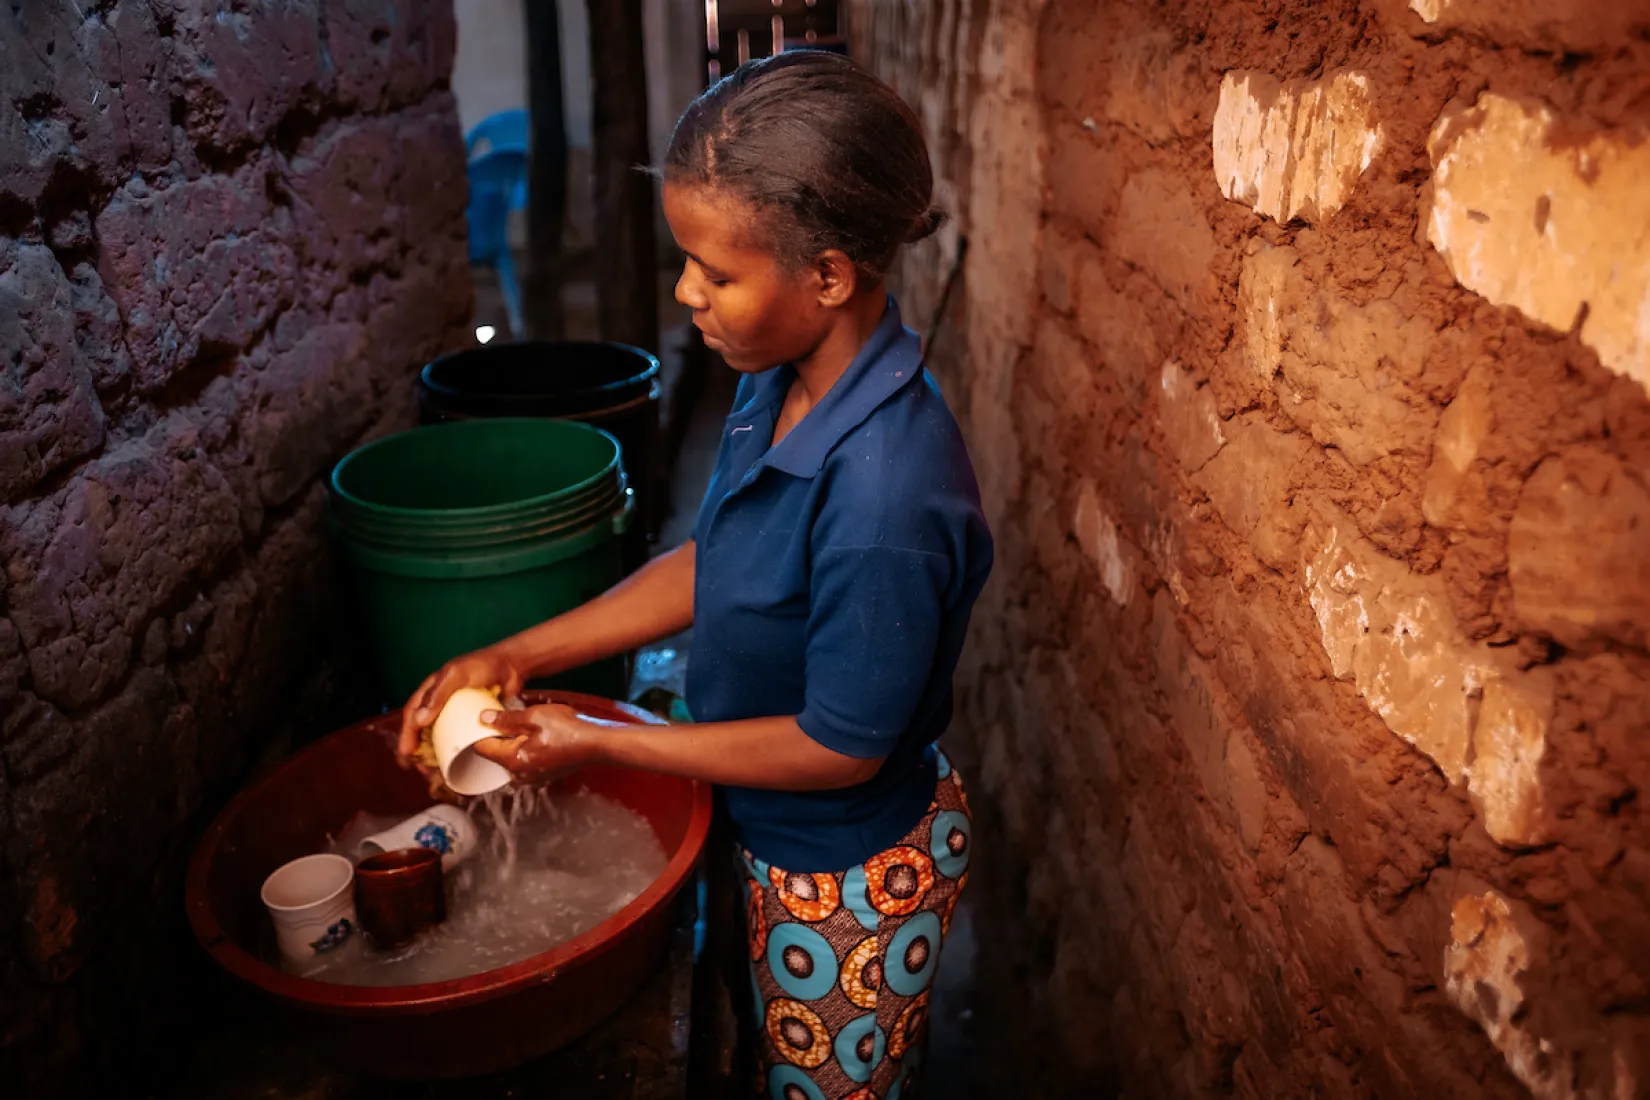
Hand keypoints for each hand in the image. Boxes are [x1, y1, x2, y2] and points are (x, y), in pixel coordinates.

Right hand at [396, 647, 526, 767]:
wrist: (512, 666)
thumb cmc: (483, 665)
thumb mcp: (457, 675)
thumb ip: (438, 694)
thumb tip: (418, 721)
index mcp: (431, 691)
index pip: (412, 714)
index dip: (407, 734)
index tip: (406, 754)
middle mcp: (440, 703)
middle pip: (422, 730)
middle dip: (417, 751)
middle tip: (419, 769)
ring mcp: (456, 713)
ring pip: (439, 737)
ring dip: (433, 755)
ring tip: (433, 772)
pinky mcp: (471, 721)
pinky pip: (458, 739)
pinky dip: (453, 752)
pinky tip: (454, 764)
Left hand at [472, 703, 601, 784]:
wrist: (596, 744)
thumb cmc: (567, 730)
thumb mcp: (533, 716)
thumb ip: (506, 719)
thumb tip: (484, 718)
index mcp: (513, 761)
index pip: (482, 749)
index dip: (477, 732)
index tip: (477, 720)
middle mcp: (520, 774)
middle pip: (496, 756)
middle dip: (495, 738)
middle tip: (497, 720)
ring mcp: (533, 777)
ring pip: (511, 760)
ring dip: (510, 745)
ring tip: (516, 726)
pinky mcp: (544, 775)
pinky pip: (525, 763)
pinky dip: (524, 751)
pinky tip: (533, 736)